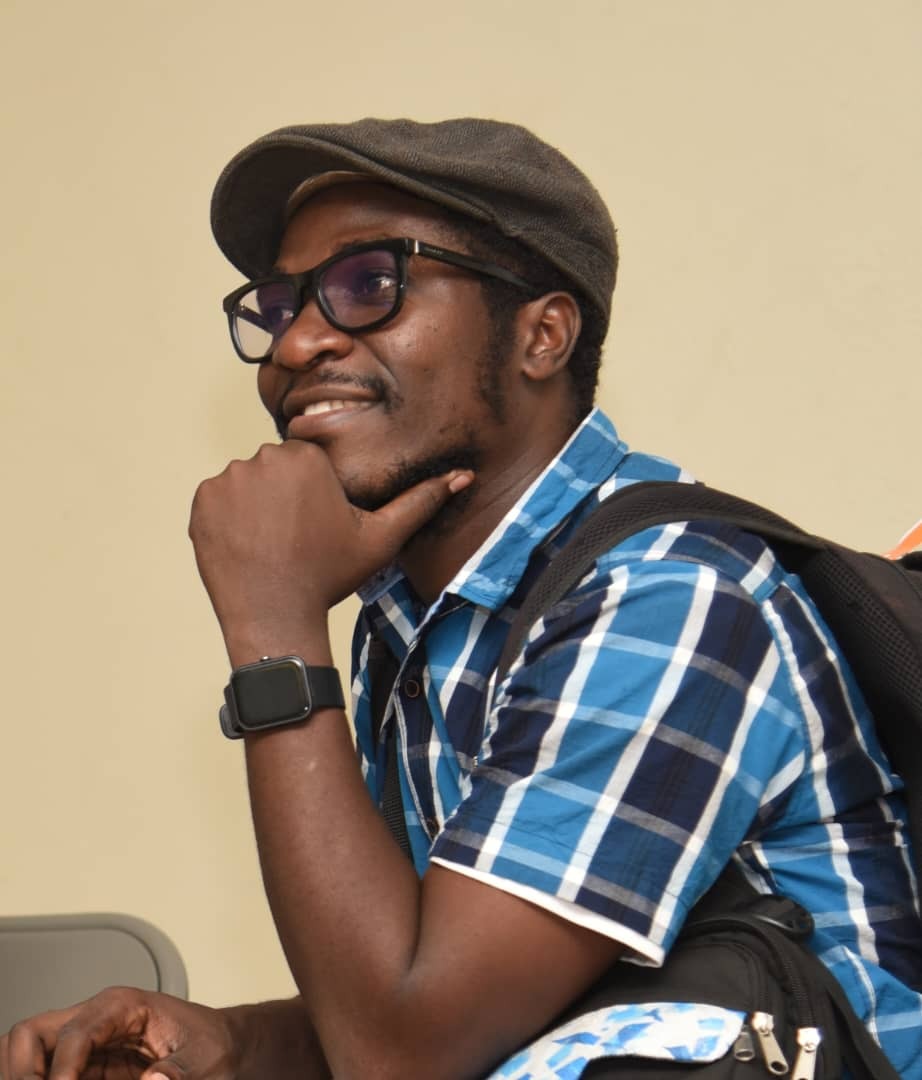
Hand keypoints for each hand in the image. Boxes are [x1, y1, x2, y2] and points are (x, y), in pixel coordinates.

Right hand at [0, 989, 238, 1079]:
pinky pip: (49, 1075)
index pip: (73, 1033)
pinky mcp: (87, 1068)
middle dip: (24, 1072)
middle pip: (31, 1033)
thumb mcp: (204, 1060)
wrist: (223, 1045)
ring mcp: (87, 1043)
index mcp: (122, 1006)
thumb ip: (178, 1072)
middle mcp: (96, 1018)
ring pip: (28, 1053)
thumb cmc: (213, 1044)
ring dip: (26, 1077)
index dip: (62, 1072)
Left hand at [189, 440, 470, 651]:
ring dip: (255, 506)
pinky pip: (218, 500)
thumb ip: (420, 501)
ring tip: (269, 543)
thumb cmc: (329, 576)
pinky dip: (228, 519)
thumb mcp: (381, 539)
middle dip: (283, 497)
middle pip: (275, 470)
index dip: (313, 496)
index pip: (307, 464)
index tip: (315, 528)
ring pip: (246, 484)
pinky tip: (247, 546)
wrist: (275, 616)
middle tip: (293, 539)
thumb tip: (463, 476)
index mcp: (304, 458)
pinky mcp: (201, 502)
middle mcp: (262, 458)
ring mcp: (226, 480)